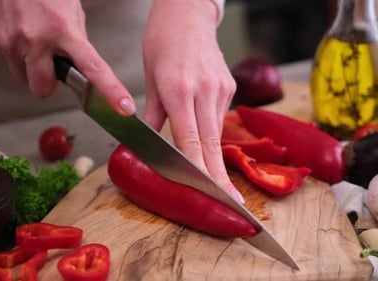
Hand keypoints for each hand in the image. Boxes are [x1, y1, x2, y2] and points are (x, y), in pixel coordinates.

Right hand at [0, 0, 135, 115]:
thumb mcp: (70, 8)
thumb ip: (76, 37)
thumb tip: (79, 60)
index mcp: (64, 30)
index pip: (93, 68)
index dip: (110, 91)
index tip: (123, 107)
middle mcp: (36, 40)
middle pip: (43, 88)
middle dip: (48, 83)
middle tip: (51, 64)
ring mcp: (11, 42)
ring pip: (23, 78)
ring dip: (30, 68)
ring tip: (32, 42)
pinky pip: (7, 61)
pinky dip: (15, 53)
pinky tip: (18, 33)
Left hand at [142, 0, 242, 202]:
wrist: (188, 15)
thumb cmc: (163, 41)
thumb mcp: (150, 76)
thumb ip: (152, 113)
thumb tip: (147, 141)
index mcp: (179, 89)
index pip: (191, 139)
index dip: (200, 168)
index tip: (208, 189)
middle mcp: (204, 90)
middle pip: (212, 141)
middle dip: (219, 174)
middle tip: (230, 199)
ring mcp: (220, 88)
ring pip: (217, 130)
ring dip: (213, 154)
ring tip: (215, 176)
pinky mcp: (229, 86)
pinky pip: (220, 115)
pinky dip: (212, 129)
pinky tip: (205, 130)